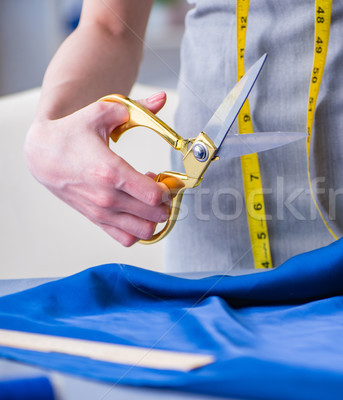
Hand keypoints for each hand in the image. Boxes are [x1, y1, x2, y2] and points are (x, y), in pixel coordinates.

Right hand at [24, 92, 171, 245]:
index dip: (169, 188)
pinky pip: (127, 238)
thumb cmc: (72, 133)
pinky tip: (139, 211)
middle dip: (167, 202)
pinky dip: (139, 230)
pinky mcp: (97, 220)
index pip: (153, 195)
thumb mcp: (102, 112)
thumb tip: (162, 98)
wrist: (42, 154)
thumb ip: (138, 107)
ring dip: (155, 217)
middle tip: (163, 187)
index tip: (168, 178)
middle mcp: (106, 197)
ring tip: (150, 200)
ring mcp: (102, 212)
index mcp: (110, 171)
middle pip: (154, 214)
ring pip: (144, 231)